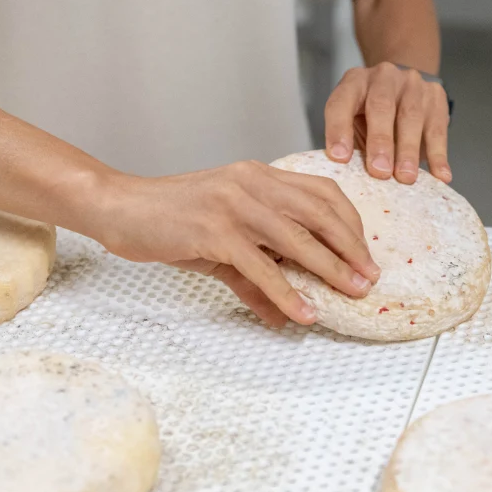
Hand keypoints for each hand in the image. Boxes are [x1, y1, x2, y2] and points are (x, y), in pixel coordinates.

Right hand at [88, 162, 379, 326]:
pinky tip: (302, 313)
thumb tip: (285, 316)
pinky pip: (261, 268)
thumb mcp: (221, 244)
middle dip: (351, 246)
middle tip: (370, 277)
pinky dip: (286, 293)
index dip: (349, 222)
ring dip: (331, 268)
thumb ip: (256, 277)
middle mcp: (252, 184)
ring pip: (297, 239)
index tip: (364, 251)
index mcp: (259, 176)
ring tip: (351, 293)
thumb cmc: (171, 220)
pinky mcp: (214, 233)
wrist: (121, 208)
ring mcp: (234, 206)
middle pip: (319, 212)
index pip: (321, 192)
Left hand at [324, 62, 450, 183]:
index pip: (341, 103)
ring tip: (406, 177)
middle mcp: (383, 77)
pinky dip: (438, 155)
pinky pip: (438, 128)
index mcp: (354, 82)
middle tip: (380, 171)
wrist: (403, 89)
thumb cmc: (371, 115)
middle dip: (380, 142)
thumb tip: (348, 176)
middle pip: (381, 106)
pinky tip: (440, 175)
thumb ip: (351, 143)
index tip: (340, 158)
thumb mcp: (353, 122)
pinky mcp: (435, 96)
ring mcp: (412, 85)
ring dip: (408, 151)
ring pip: (410, 116)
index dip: (338, 130)